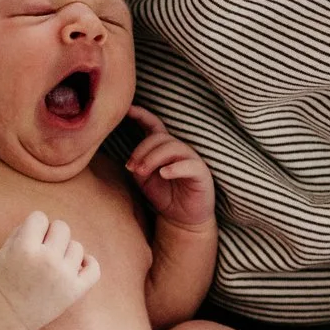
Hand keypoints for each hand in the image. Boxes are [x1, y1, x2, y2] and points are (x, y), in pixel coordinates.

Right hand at [0, 211, 100, 329]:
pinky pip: (94, 268)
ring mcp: (63, 275)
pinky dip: (89, 264)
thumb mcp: (5, 250)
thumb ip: (23, 230)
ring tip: (54, 265)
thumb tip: (47, 222)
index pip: (39, 217)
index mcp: (25, 248)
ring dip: (66, 252)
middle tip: (44, 251)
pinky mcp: (75, 290)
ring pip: (77, 246)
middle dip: (52, 235)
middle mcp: (46, 260)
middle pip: (62, 227)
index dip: (35, 227)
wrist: (10, 315)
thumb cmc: (7, 279)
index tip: (31, 241)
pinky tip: (76, 267)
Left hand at [123, 105, 215, 230]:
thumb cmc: (163, 196)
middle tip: (132, 168)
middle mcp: (179, 149)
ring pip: (172, 147)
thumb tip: (132, 159)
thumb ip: (138, 164)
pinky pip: (189, 164)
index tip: (127, 110)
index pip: (154, 126)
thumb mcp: (144, 179)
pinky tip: (163, 174)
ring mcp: (192, 159)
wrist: (182, 219)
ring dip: (153, 158)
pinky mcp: (202, 173)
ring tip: (142, 173)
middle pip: (159, 138)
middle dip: (142, 151)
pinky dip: (174, 167)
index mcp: (164, 148)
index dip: (141, 115)